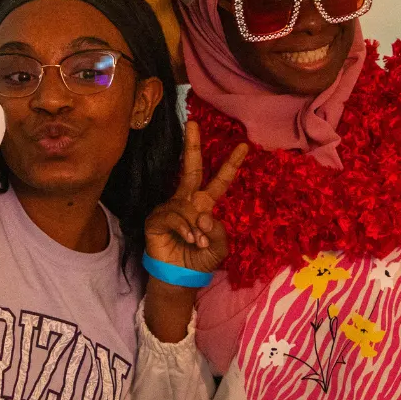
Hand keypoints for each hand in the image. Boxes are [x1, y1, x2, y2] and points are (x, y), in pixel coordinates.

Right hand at [144, 121, 246, 275]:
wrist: (180, 276)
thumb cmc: (200, 260)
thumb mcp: (220, 248)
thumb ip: (219, 232)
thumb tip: (204, 216)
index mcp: (204, 204)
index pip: (219, 181)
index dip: (231, 164)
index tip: (244, 146)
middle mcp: (187, 201)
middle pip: (191, 168)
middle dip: (192, 145)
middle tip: (193, 123)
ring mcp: (170, 208)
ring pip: (186, 205)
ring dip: (196, 227)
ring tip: (198, 244)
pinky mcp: (156, 219)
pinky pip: (173, 217)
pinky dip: (184, 229)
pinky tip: (189, 239)